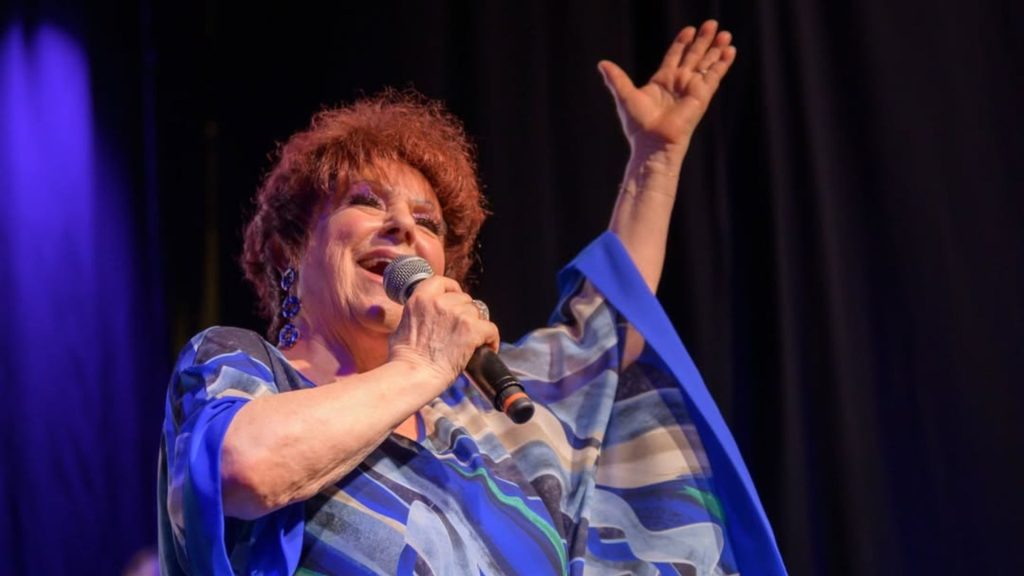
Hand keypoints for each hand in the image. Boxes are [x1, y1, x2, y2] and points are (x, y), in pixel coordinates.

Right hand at [386, 276, 498, 387]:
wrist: (414, 375)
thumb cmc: (405, 359)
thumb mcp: (402, 326)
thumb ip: (415, 315)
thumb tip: (420, 318)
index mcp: (420, 298)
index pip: (442, 281)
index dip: (452, 289)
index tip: (456, 297)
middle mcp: (440, 302)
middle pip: (464, 299)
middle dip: (465, 313)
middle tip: (463, 329)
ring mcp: (457, 314)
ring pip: (477, 313)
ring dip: (477, 325)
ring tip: (474, 341)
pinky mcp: (472, 330)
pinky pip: (491, 328)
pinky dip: (491, 339)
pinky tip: (488, 347)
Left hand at [598, 20, 735, 156]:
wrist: (653, 143)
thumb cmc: (639, 125)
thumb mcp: (625, 95)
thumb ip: (616, 78)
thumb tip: (602, 64)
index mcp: (662, 82)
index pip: (675, 56)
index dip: (682, 43)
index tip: (689, 29)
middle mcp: (678, 84)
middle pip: (693, 56)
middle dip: (703, 41)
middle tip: (712, 23)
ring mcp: (691, 89)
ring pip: (706, 63)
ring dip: (716, 49)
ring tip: (725, 33)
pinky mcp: (701, 95)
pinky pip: (714, 75)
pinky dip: (722, 63)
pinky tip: (730, 50)